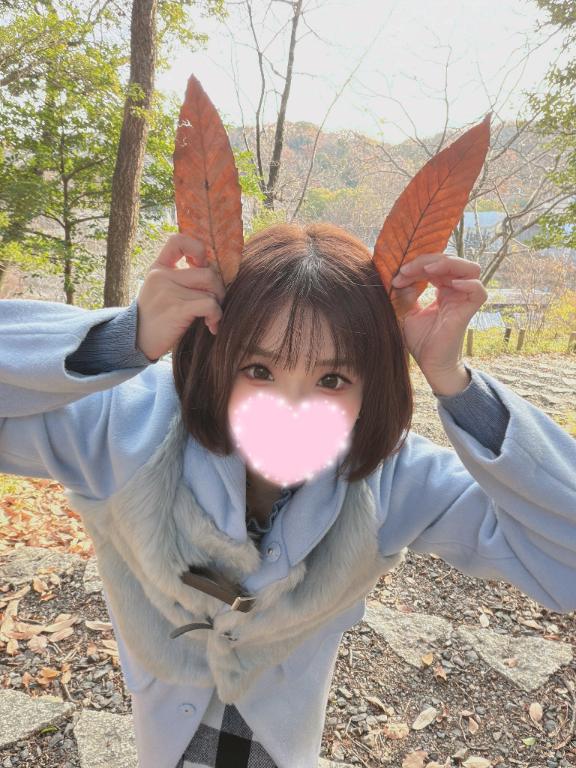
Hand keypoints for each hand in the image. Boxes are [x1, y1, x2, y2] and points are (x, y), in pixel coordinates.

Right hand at [136, 234, 225, 360]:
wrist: (136, 342)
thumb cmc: (155, 318)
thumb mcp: (160, 290)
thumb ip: (179, 278)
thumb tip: (213, 273)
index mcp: (159, 268)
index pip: (178, 241)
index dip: (197, 249)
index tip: (201, 267)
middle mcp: (162, 276)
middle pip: (207, 271)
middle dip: (219, 289)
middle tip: (215, 304)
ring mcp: (168, 292)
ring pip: (211, 287)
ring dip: (218, 303)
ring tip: (212, 316)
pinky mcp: (177, 309)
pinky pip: (209, 304)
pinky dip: (216, 316)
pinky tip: (211, 326)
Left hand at [391, 253, 487, 392]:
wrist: (430, 364)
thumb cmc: (421, 341)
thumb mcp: (407, 312)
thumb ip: (406, 293)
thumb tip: (401, 276)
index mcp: (443, 289)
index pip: (435, 265)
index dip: (416, 265)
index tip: (397, 276)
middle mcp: (456, 291)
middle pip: (452, 261)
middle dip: (428, 260)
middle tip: (406, 270)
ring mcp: (464, 299)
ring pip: (469, 268)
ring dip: (448, 264)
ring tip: (427, 270)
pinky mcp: (469, 311)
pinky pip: (478, 291)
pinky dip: (468, 283)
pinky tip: (448, 284)